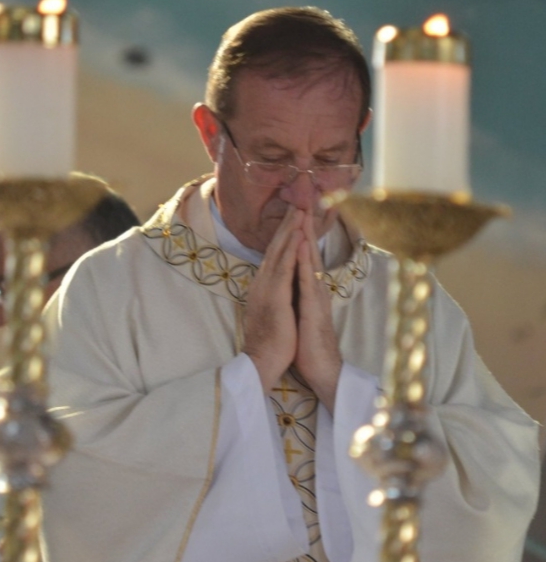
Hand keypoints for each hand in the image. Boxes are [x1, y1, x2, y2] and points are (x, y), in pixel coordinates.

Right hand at [243, 207, 303, 392]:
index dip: (284, 233)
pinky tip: (298, 236)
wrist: (262, 361)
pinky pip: (284, 268)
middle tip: (298, 200)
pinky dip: (291, 250)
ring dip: (290, 229)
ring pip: (279, 252)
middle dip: (287, 223)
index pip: (275, 254)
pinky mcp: (274, 297)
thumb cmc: (271, 341)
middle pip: (276, 246)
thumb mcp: (274, 311)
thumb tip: (282, 284)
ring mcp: (267, 288)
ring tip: (299, 209)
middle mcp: (262, 282)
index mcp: (264, 286)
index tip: (294, 215)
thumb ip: (276, 294)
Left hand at [294, 212, 340, 412]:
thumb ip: (298, 297)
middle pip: (309, 252)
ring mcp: (317, 297)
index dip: (298, 235)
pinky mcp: (315, 309)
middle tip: (301, 199)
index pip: (303, 257)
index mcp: (308, 291)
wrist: (322, 371)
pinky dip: (305, 261)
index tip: (294, 212)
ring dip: (306, 236)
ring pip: (311, 260)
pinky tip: (302, 246)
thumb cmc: (309, 346)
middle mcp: (315, 289)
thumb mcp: (300, 315)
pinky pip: (309, 280)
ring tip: (303, 212)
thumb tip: (291, 283)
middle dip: (304, 226)